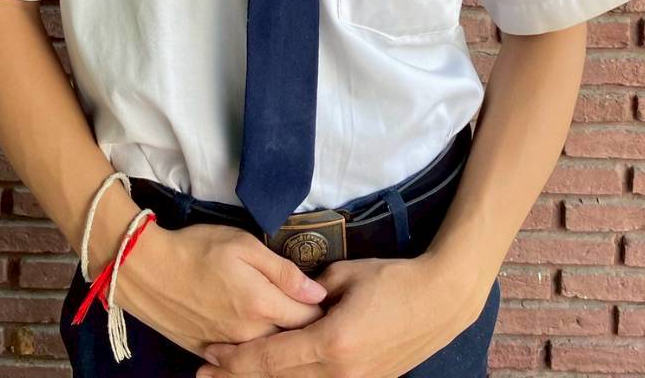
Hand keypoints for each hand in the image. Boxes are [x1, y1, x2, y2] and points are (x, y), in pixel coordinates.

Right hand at [113, 221, 328, 359]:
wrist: (146, 268)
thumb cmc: (197, 248)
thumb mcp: (244, 245)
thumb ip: (283, 271)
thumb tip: (317, 293)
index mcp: (262, 305)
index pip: (309, 319)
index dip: (321, 310)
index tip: (326, 299)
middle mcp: (249, 335)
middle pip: (291, 342)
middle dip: (304, 330)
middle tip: (309, 313)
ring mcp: (228, 348)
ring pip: (267, 354)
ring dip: (279, 342)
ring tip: (284, 325)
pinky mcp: (208, 353)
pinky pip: (240, 359)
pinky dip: (252, 351)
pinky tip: (255, 335)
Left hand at [194, 252, 488, 377]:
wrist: (439, 301)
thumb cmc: (393, 280)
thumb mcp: (346, 276)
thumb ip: (310, 291)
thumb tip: (288, 297)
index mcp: (332, 342)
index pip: (272, 357)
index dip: (237, 359)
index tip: (209, 356)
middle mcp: (340, 372)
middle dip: (240, 375)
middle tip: (205, 370)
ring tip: (233, 374)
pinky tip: (277, 372)